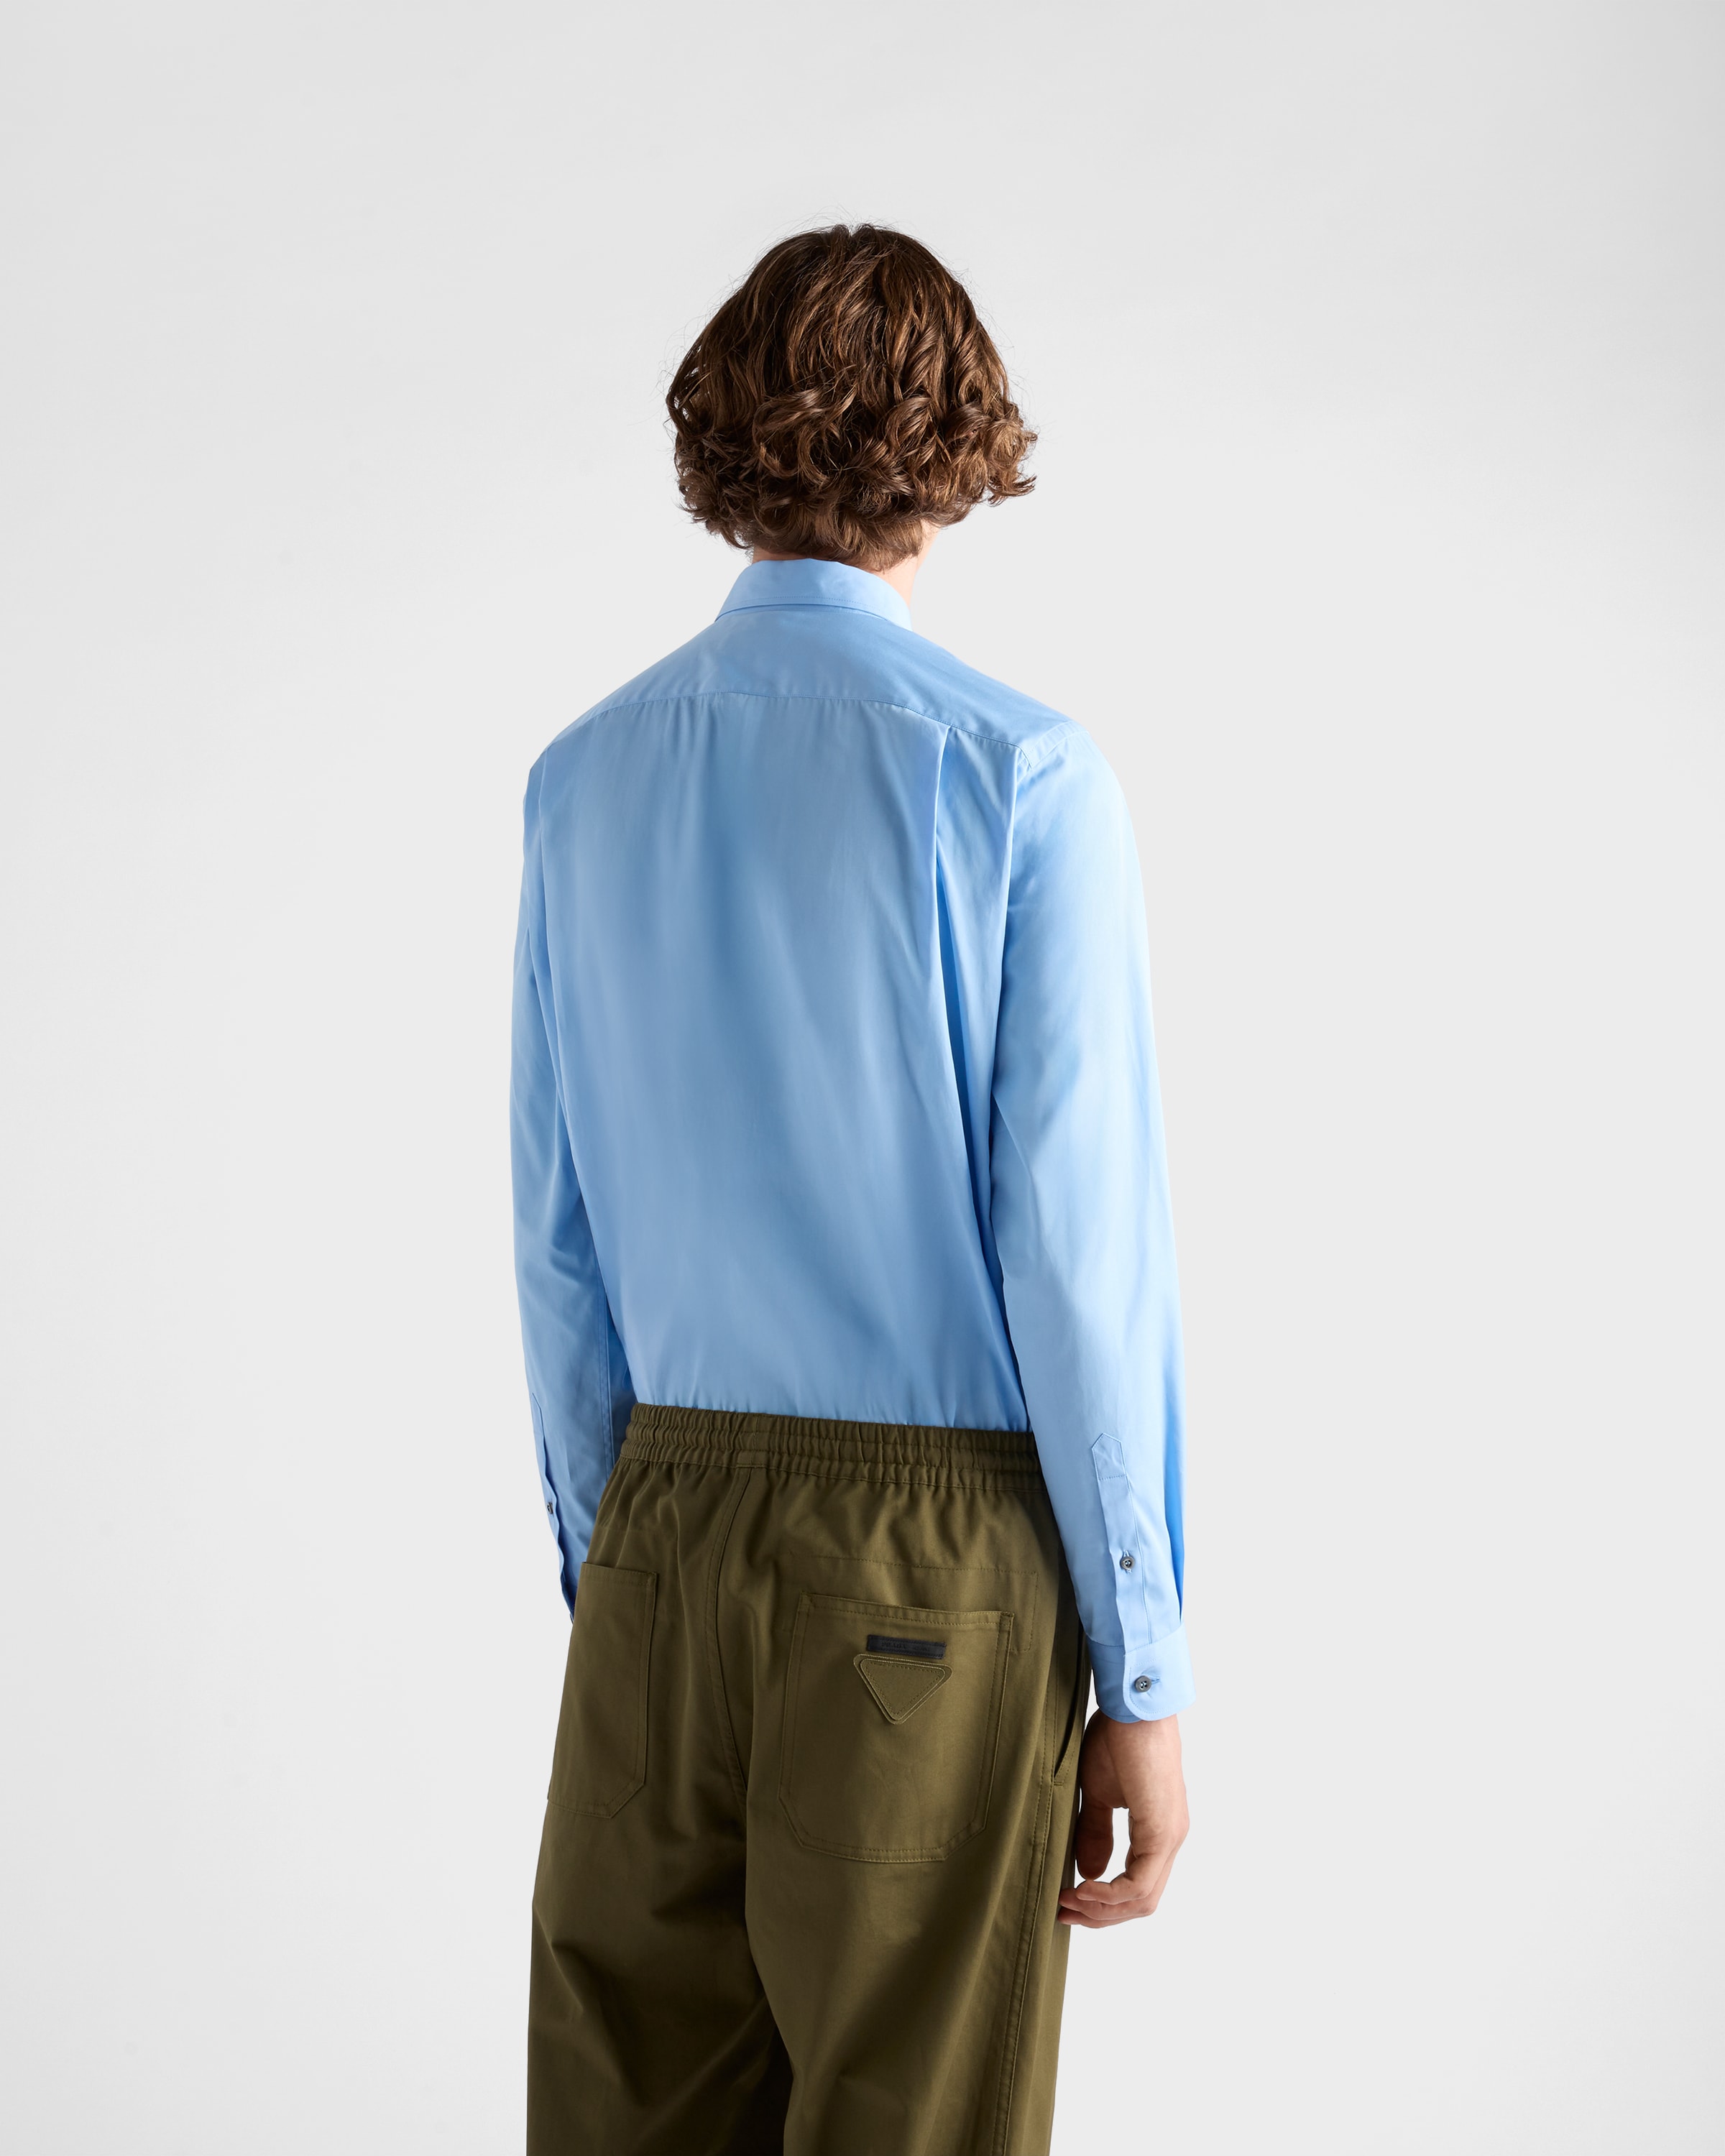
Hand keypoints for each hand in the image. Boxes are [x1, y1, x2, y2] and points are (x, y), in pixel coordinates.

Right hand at [1057, 1710, 1188, 1927]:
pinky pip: (1140, 1884)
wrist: (1132, 1707)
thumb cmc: (1116, 1739)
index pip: (1137, 1887)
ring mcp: (1170, 1837)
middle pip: (1141, 1902)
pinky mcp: (1162, 1831)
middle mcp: (1170, 1839)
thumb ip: (1096, 1832)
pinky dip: (1110, 1895)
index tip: (1067, 1900)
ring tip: (1067, 1901)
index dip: (1103, 1904)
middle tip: (1063, 1912)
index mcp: (1158, 1831)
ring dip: (1102, 1909)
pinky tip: (1083, 1887)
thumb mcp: (1098, 1793)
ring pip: (1142, 1899)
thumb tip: (1089, 1872)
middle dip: (1100, 1915)